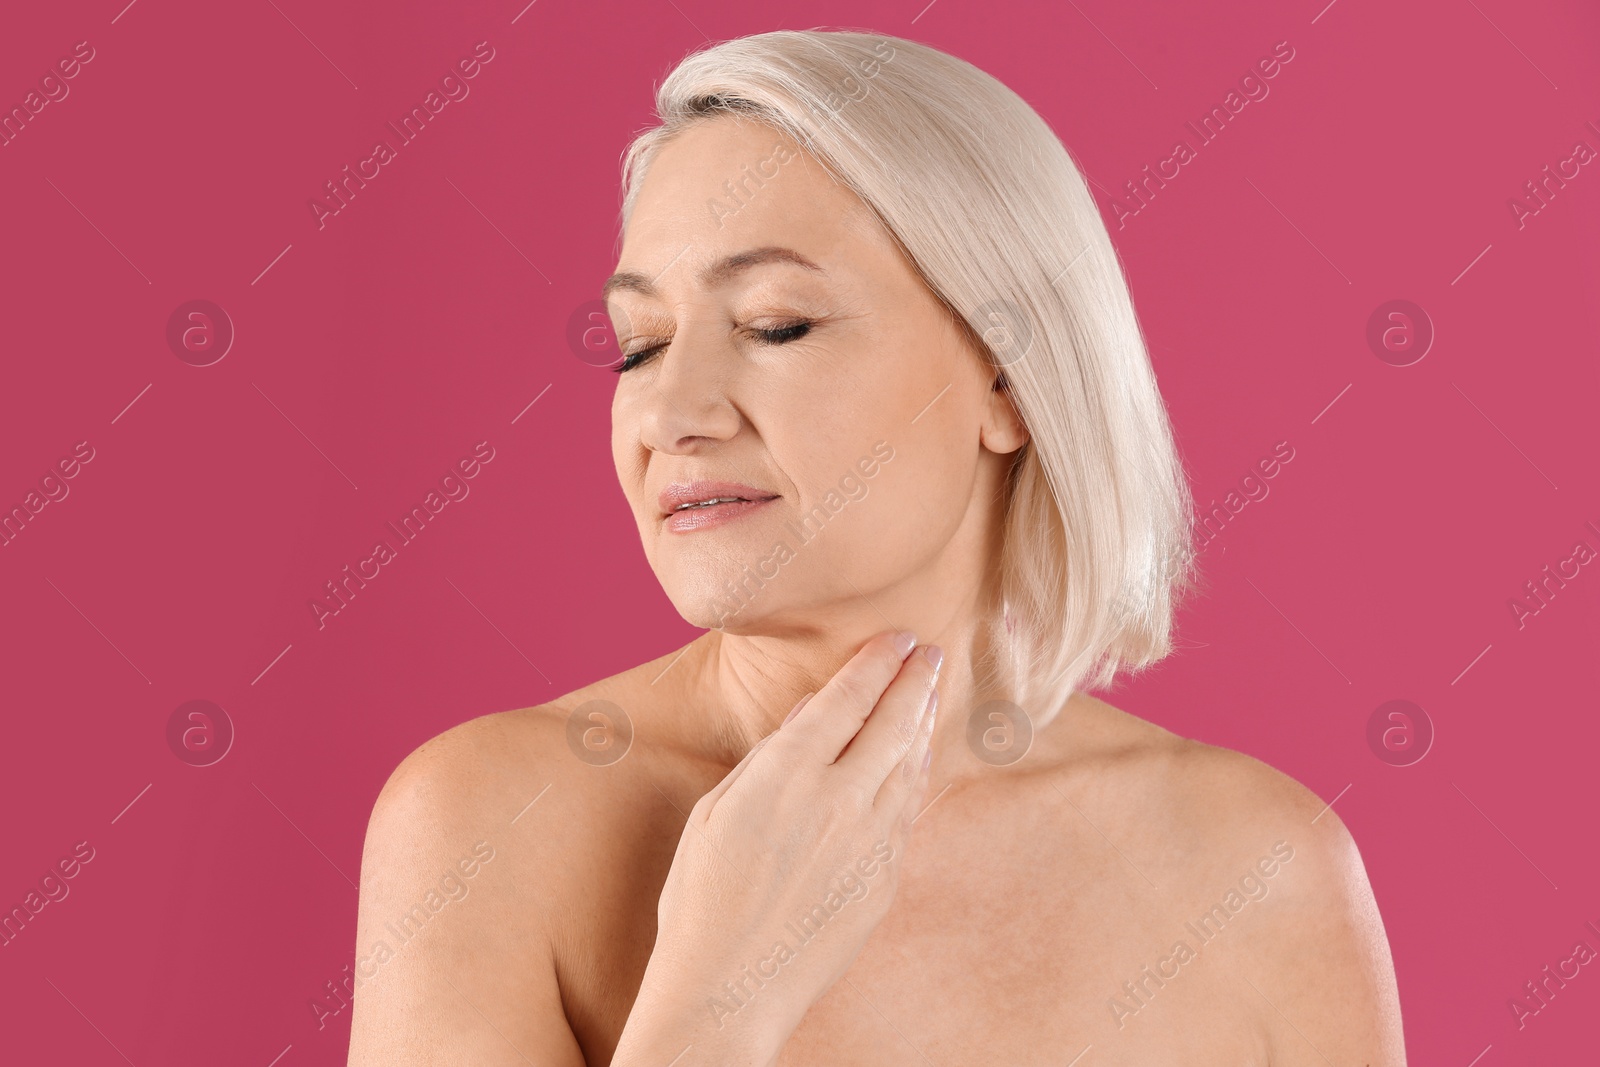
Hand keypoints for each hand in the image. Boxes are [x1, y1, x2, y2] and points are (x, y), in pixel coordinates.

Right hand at [615, 629, 941, 1065]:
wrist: (729, 988)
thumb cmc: (701, 898)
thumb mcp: (716, 813)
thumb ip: (769, 758)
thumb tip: (810, 713)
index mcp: (785, 776)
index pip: (846, 699)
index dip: (876, 663)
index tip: (896, 639)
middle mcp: (836, 802)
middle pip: (892, 723)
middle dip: (915, 681)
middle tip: (929, 653)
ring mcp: (868, 844)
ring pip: (909, 766)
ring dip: (923, 724)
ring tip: (930, 694)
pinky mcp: (883, 881)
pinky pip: (907, 814)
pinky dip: (916, 776)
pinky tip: (917, 759)